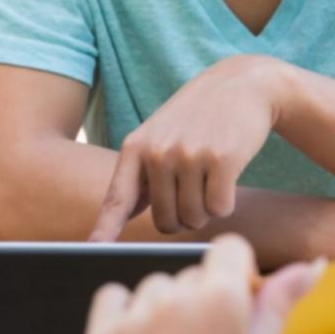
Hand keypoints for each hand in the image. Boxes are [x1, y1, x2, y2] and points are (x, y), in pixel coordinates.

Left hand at [85, 234, 319, 333]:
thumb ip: (278, 309)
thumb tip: (307, 268)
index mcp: (222, 304)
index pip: (230, 249)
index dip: (238, 276)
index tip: (240, 304)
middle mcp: (174, 302)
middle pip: (194, 275)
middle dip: (205, 302)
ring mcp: (133, 321)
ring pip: (155, 289)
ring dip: (166, 313)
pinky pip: (114, 299)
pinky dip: (126, 317)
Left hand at [90, 55, 287, 239]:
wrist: (241, 84)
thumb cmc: (197, 117)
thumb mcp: (159, 135)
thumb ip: (140, 174)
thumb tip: (118, 219)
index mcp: (135, 148)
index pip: (117, 199)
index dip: (105, 229)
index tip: (94, 249)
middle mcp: (158, 152)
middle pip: (165, 221)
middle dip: (182, 216)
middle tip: (194, 187)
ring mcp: (189, 155)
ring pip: (194, 218)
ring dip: (206, 209)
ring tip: (210, 175)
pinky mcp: (222, 159)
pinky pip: (220, 209)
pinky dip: (226, 202)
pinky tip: (228, 174)